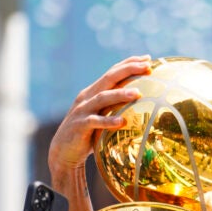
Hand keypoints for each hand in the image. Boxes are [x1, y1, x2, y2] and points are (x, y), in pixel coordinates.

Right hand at [48, 55, 150, 175]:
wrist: (63, 152)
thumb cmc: (89, 134)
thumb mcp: (101, 115)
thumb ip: (115, 107)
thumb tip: (142, 102)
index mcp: (93, 91)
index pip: (112, 72)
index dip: (128, 63)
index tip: (148, 58)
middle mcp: (87, 97)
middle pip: (108, 78)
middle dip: (128, 70)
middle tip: (147, 66)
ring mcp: (82, 110)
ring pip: (102, 98)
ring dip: (120, 94)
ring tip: (138, 93)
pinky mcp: (80, 126)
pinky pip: (95, 122)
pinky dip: (109, 121)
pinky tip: (123, 122)